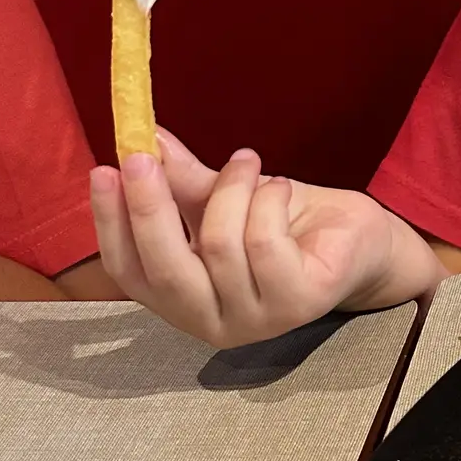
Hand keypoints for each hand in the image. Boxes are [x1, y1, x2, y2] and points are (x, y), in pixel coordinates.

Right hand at [90, 129, 431, 346]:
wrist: (356, 238)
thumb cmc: (283, 223)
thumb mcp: (221, 199)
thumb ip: (181, 180)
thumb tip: (143, 138)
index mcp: (181, 301)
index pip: (129, 271)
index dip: (110, 222)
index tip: (104, 169)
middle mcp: (213, 322)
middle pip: (165, 269)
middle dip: (150, 207)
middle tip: (144, 154)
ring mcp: (258, 319)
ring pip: (219, 245)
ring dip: (231, 188)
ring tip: (248, 161)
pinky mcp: (299, 303)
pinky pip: (264, 242)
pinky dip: (266, 199)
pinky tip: (280, 187)